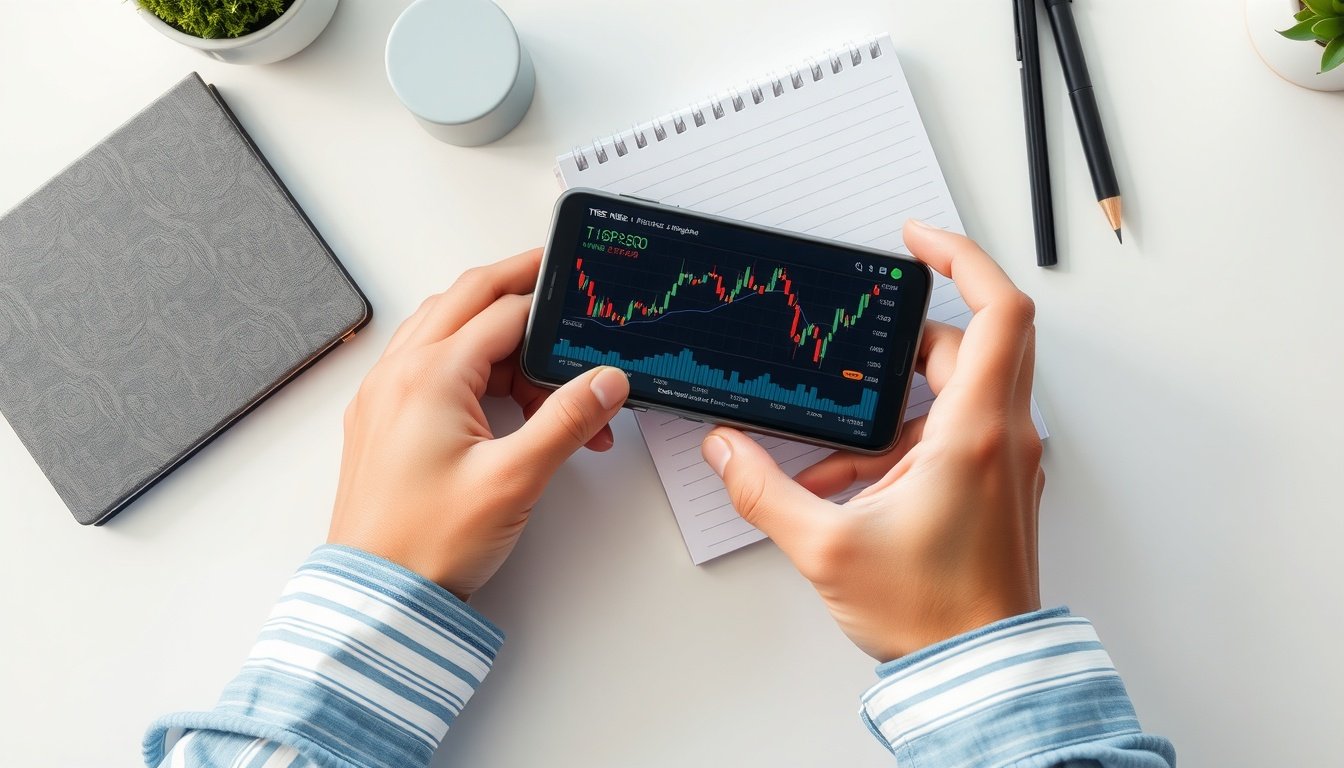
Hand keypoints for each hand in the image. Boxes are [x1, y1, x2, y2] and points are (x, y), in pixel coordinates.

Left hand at [327, 249, 629, 598]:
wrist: (377, 595)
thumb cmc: (428, 543)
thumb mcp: (515, 479)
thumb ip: (566, 420)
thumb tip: (605, 380)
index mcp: (431, 375)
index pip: (505, 314)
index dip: (552, 308)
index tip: (583, 296)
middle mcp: (400, 373)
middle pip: (466, 299)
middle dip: (516, 283)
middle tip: (554, 271)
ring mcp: (384, 394)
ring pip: (444, 327)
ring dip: (493, 327)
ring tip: (542, 358)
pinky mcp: (381, 419)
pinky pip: (425, 360)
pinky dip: (467, 358)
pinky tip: (497, 387)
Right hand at [700, 221, 1042, 661]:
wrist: (981, 672)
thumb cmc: (933, 615)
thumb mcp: (828, 546)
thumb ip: (764, 490)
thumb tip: (728, 451)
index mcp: (975, 432)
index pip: (997, 310)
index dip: (960, 257)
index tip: (915, 240)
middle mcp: (1002, 436)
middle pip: (969, 344)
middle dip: (904, 342)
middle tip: (854, 348)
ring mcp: (1004, 461)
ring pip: (954, 394)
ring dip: (892, 411)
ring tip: (832, 454)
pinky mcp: (995, 484)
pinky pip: (951, 435)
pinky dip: (903, 445)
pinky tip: (849, 486)